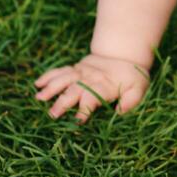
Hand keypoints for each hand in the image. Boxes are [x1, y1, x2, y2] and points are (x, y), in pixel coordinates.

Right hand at [35, 54, 150, 121]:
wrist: (124, 56)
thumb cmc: (132, 77)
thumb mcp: (139, 88)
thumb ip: (131, 100)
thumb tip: (121, 112)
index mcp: (105, 85)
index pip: (93, 97)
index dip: (85, 109)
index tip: (78, 120)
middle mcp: (90, 78)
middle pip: (74, 90)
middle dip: (63, 102)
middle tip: (52, 114)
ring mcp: (81, 72)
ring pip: (64, 79)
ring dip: (51, 88)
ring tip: (39, 98)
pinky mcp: (75, 68)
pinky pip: (60, 70)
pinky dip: (49, 75)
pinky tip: (37, 83)